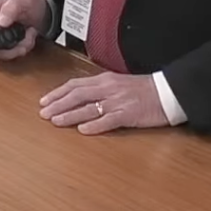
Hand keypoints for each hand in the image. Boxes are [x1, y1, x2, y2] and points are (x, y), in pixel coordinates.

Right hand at [0, 0, 48, 62]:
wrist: (40, 8)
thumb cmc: (29, 2)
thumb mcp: (23, 0)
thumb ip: (10, 9)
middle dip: (9, 51)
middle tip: (24, 46)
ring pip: (1, 51)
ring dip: (17, 49)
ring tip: (30, 37)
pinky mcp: (3, 40)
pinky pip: (9, 52)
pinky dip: (21, 48)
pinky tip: (28, 38)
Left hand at [39, 71, 168, 134]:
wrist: (168, 92)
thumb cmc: (144, 90)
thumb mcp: (118, 84)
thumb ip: (100, 89)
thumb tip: (80, 96)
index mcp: (104, 80)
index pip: (75, 85)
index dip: (57, 93)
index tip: (44, 101)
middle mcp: (108, 89)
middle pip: (77, 95)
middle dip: (58, 104)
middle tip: (43, 113)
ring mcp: (117, 102)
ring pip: (88, 107)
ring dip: (69, 115)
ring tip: (55, 121)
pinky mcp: (128, 114)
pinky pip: (108, 120)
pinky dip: (94, 125)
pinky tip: (82, 130)